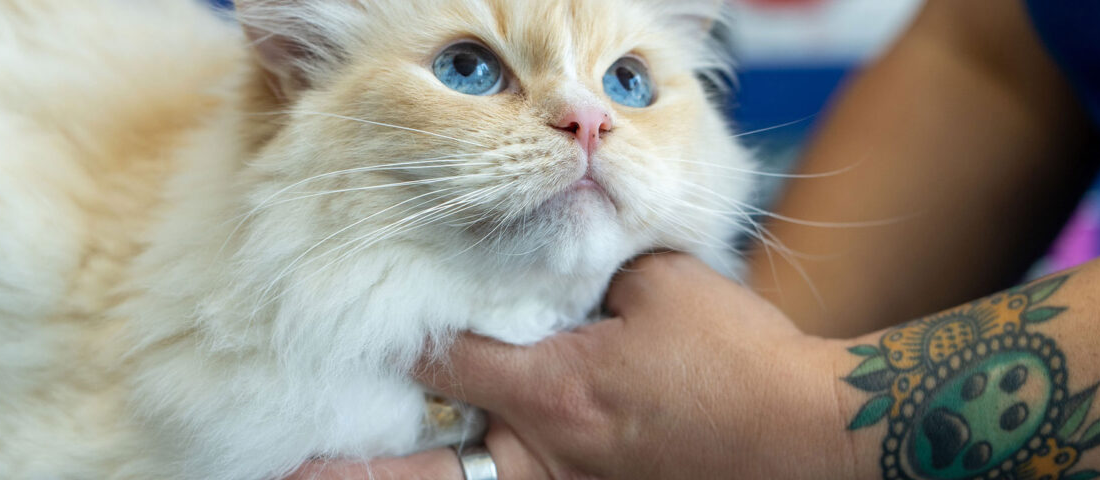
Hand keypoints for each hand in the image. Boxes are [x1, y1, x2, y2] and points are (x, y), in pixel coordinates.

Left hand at [289, 253, 849, 478]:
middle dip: (355, 475)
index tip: (370, 326)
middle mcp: (548, 459)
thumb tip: (558, 252)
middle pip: (428, 472)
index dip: (404, 341)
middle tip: (292, 475)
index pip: (446, 362)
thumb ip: (597, 267)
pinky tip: (467, 476)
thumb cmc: (738, 360)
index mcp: (554, 393)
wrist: (807, 438)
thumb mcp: (665, 287)